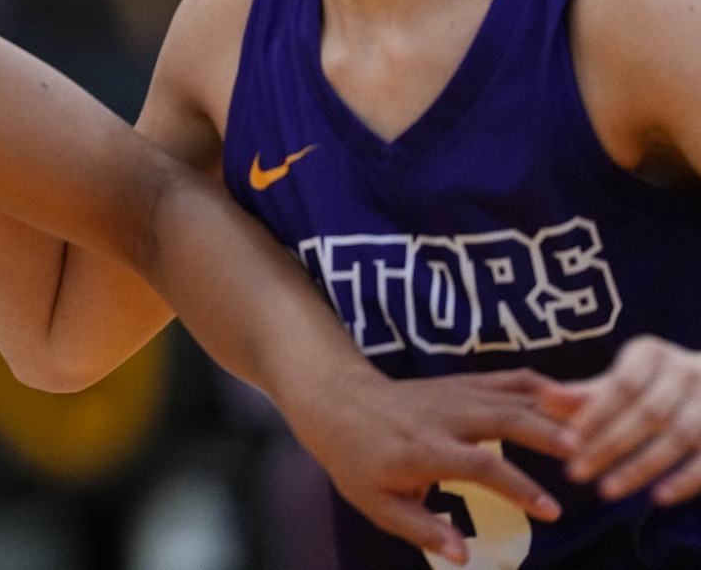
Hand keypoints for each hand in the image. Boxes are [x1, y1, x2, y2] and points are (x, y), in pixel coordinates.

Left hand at [286, 367, 568, 564]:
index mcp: (423, 450)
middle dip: (549, 434)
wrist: (335, 401)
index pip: (480, 466)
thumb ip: (422, 529)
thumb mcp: (377, 504)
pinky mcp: (461, 383)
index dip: (518, 488)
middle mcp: (443, 416)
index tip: (552, 510)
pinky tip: (573, 398)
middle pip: (505, 418)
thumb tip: (464, 556)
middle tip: (590, 455)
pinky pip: (506, 380)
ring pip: (512, 395)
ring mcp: (454, 394)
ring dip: (554, 410)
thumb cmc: (357, 460)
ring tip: (597, 427)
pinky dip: (541, 387)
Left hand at [539, 335, 700, 504]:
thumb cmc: (655, 385)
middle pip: (646, 412)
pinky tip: (658, 498)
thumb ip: (588, 393)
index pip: (620, 386)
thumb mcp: (624, 380)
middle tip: (574, 473)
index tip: (564, 444)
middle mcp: (686, 371)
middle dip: (608, 445)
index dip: (593, 415)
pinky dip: (685, 480)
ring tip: (606, 490)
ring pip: (678, 436)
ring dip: (641, 466)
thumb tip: (543, 398)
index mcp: (652, 353)